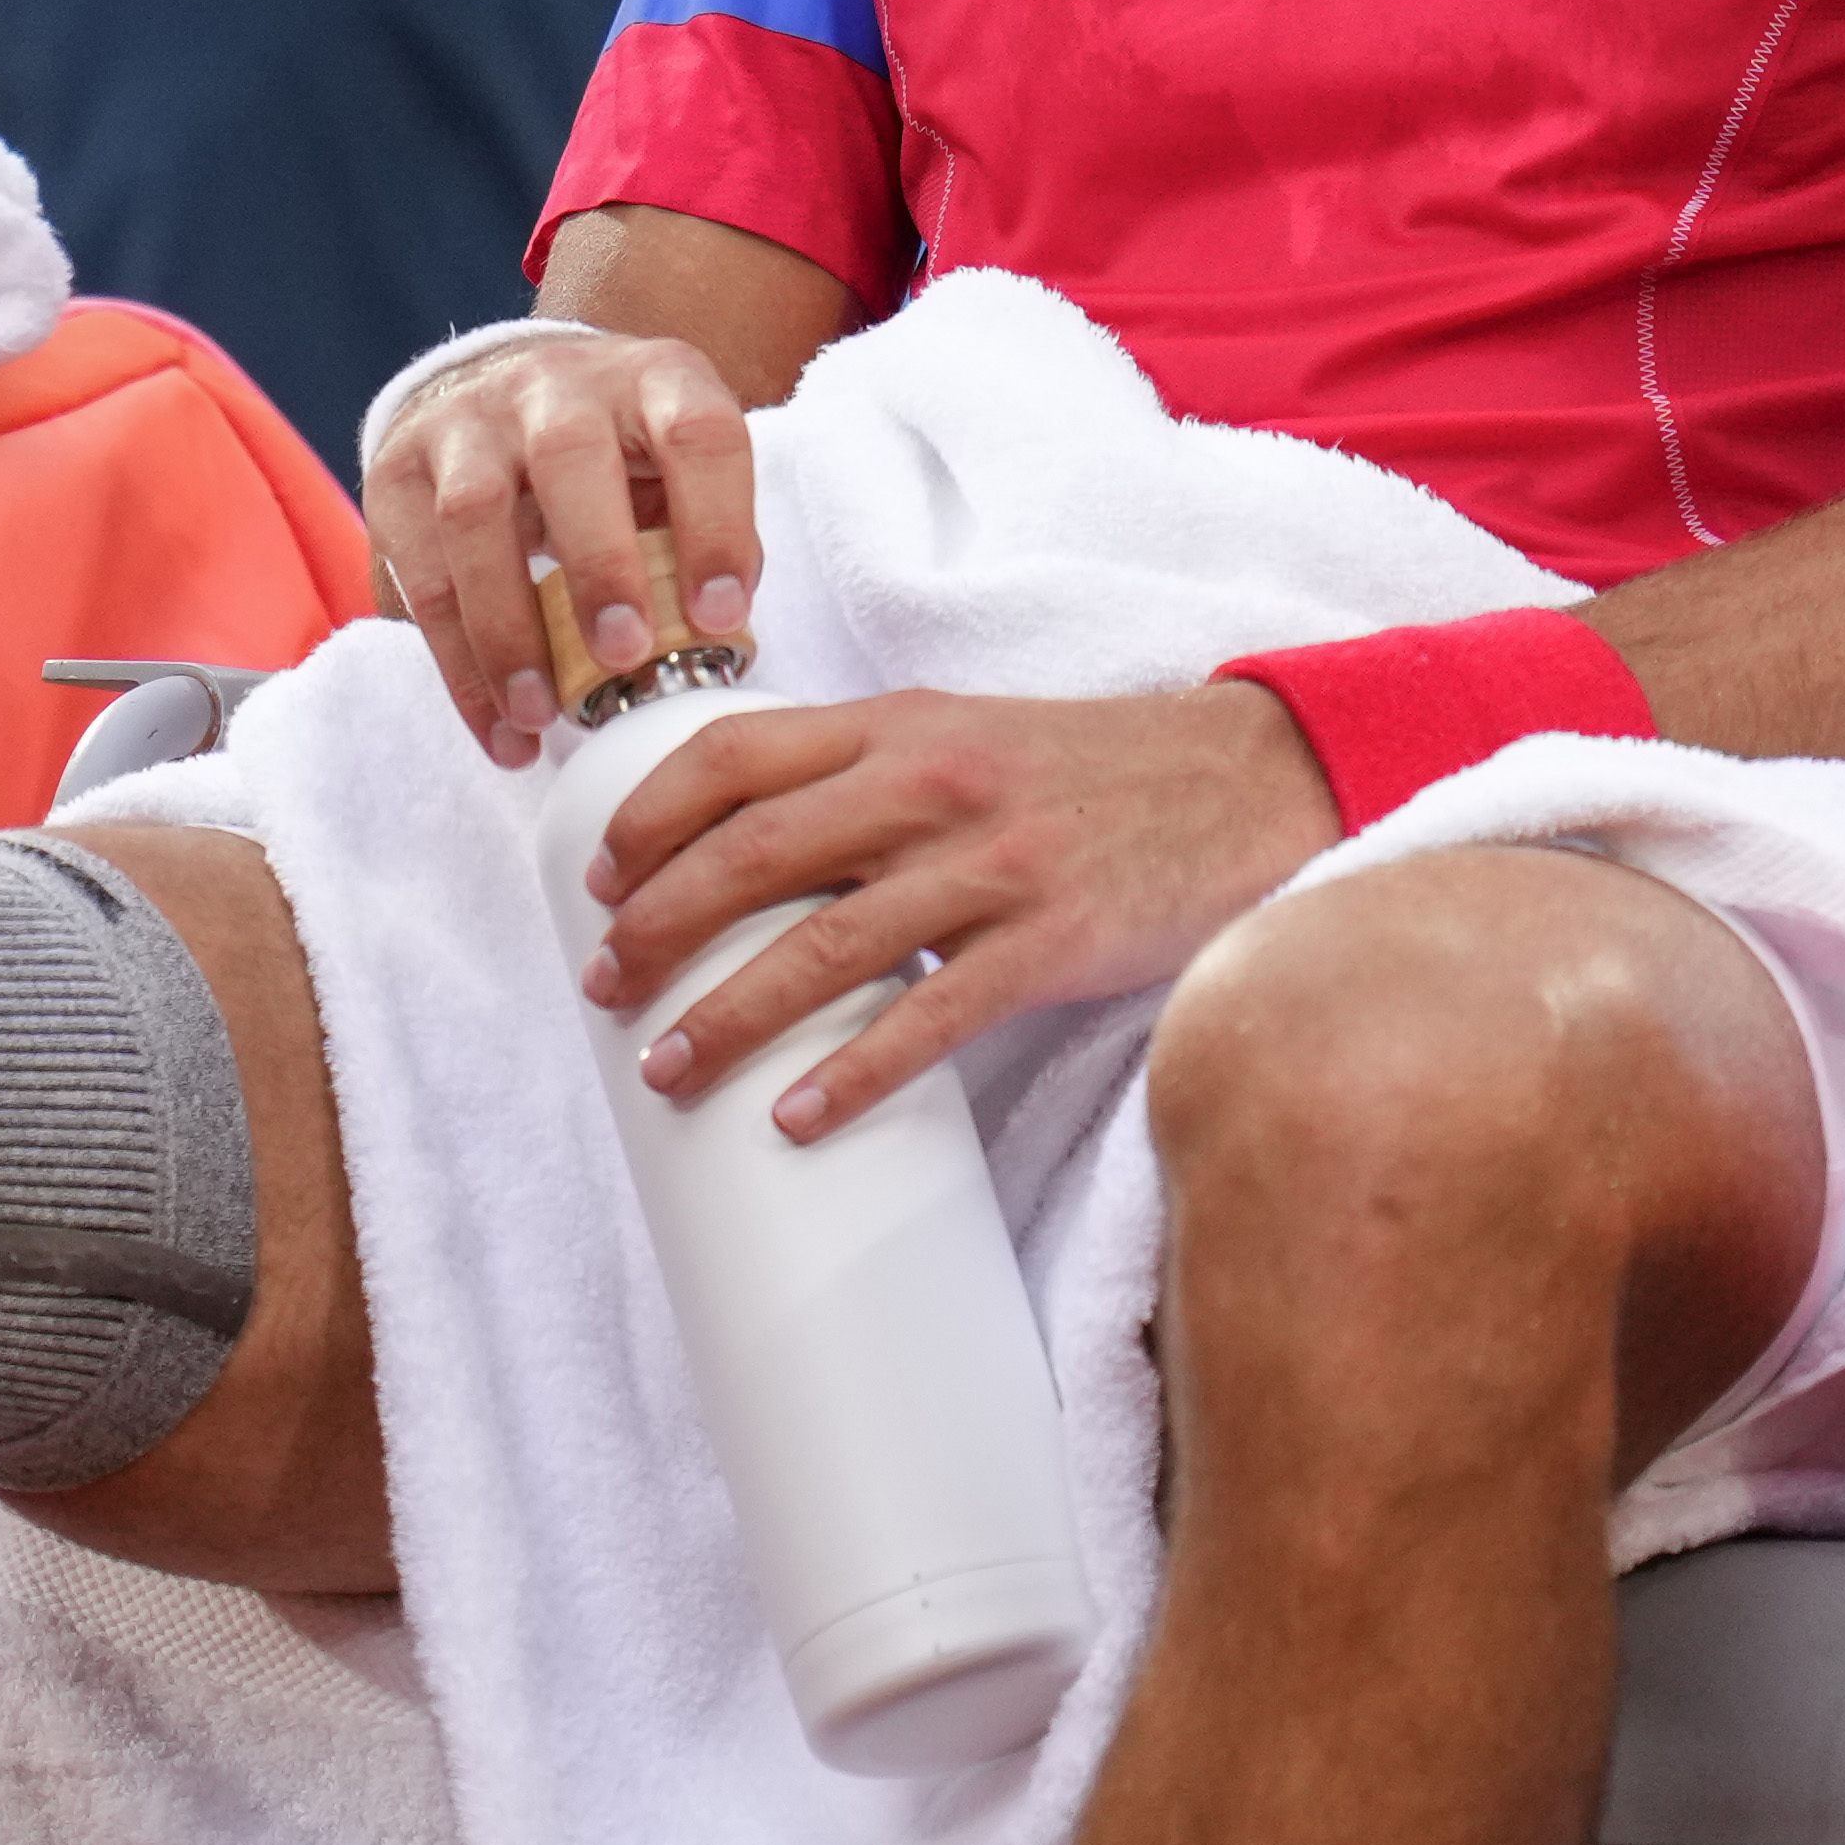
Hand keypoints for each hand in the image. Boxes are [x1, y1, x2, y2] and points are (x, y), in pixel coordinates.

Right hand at [367, 323, 768, 763]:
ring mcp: (468, 423)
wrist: (501, 396)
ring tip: (538, 716)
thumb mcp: (674, 478)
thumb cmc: (618, 463)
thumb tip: (713, 643)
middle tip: (622, 657)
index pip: (697, 433)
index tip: (720, 617)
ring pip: (474, 513)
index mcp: (653, 380)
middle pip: (570, 457)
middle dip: (599, 564)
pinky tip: (495, 724)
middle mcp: (556, 386)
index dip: (716, 523)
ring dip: (507, 627)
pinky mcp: (398, 474)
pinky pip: (420, 572)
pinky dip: (458, 662)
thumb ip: (696, 545)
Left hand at [573, 679, 1344, 1129]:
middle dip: (657, 930)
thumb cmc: (1090, 773)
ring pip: (823, 947)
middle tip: (604, 991)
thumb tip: (746, 845)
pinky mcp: (1052, 941)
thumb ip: (864, 773)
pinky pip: (929, 1018)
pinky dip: (853, 1073)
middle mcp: (933, 784)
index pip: (736, 756)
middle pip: (753, 855)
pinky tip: (799, 1117)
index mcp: (899, 726)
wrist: (1247, 780)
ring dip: (728, 1016)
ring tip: (668, 1070)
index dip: (649, 820)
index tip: (597, 883)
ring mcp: (993, 864)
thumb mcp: (965, 736)